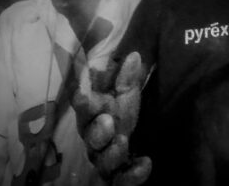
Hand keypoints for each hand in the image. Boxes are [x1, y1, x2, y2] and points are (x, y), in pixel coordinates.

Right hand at [72, 52, 151, 184]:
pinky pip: (122, 181)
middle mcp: (96, 143)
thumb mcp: (125, 101)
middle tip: (107, 121)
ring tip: (122, 141)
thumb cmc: (121, 123)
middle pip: (90, 138)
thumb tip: (133, 54)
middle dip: (96, 130)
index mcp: (94, 120)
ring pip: (102, 161)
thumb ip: (127, 81)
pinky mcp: (116, 180)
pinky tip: (145, 164)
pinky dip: (133, 175)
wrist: (125, 158)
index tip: (83, 95)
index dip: (83, 104)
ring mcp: (104, 163)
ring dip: (111, 151)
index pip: (84, 112)